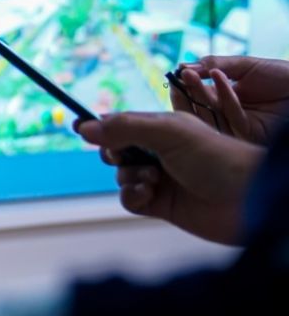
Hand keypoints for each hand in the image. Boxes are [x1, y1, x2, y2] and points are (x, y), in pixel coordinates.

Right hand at [78, 112, 263, 244]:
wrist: (249, 200)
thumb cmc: (216, 157)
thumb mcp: (167, 131)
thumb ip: (124, 127)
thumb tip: (83, 128)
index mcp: (162, 128)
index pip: (121, 124)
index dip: (102, 127)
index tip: (80, 128)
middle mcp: (160, 152)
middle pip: (116, 150)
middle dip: (113, 153)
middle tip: (121, 156)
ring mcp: (161, 179)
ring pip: (121, 176)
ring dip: (128, 177)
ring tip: (151, 179)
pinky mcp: (162, 205)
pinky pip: (130, 200)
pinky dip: (132, 196)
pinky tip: (148, 194)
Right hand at [172, 55, 288, 144]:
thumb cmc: (281, 75)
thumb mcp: (244, 65)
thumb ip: (215, 64)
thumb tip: (183, 66)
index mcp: (226, 97)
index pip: (199, 94)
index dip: (187, 84)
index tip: (176, 71)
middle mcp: (229, 113)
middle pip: (200, 105)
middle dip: (188, 89)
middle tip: (179, 75)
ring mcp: (238, 124)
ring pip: (211, 113)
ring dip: (198, 92)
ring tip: (189, 74)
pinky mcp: (249, 134)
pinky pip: (231, 116)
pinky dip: (225, 95)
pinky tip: (218, 76)